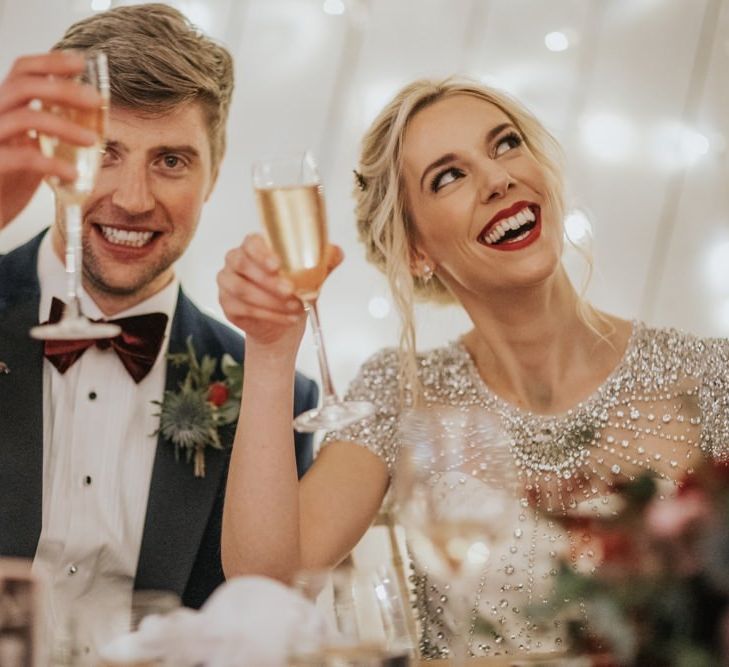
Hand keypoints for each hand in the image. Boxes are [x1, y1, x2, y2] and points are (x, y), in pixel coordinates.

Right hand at [0, 51, 102, 228]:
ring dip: (65, 126)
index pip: (22, 71)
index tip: (82, 63)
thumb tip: (88, 119)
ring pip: (27, 117)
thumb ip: (47, 133)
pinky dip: (54, 164)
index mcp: (2, 108)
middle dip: (64, 88)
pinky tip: (73, 176)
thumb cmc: (7, 183)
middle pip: (24, 85)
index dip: (51, 62)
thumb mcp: (29, 149)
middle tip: (96, 100)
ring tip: (92, 141)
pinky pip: (25, 158)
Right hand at [218, 233, 342, 348]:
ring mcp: (228, 282)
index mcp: (254, 246)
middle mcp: (236, 260)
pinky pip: (243, 309)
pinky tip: (286, 318)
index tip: (278, 265)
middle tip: (291, 291)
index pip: (251, 242)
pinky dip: (268, 315)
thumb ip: (324, 260)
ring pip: (242, 289)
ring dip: (270, 300)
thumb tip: (337, 252)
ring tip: (294, 308)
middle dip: (268, 280)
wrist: (282, 320)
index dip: (262, 253)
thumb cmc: (293, 289)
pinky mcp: (228, 304)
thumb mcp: (311, 274)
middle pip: (243, 265)